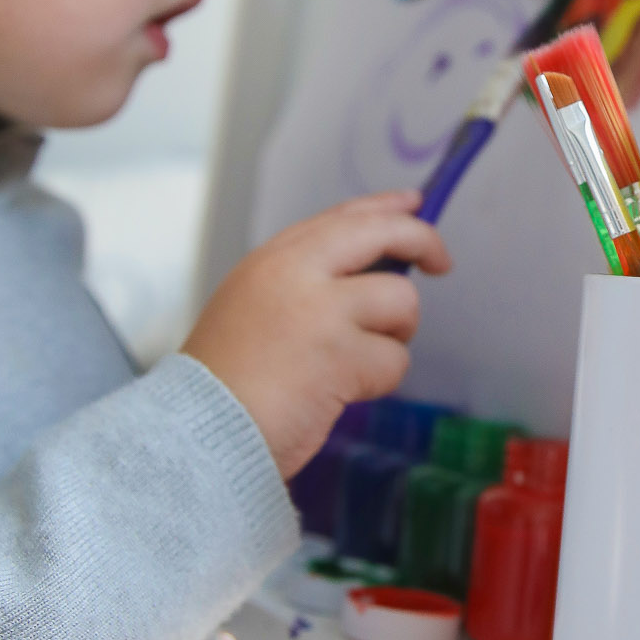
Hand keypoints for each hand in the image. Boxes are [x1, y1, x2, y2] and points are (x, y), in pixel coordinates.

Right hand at [183, 193, 451, 478]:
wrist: (197, 433)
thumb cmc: (226, 384)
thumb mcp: (253, 307)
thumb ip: (305, 281)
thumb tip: (376, 267)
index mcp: (272, 260)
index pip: (342, 217)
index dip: (386, 208)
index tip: (413, 205)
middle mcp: (296, 273)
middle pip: (382, 232)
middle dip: (423, 240)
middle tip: (441, 262)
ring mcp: (320, 311)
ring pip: (400, 301)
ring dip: (393, 336)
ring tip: (353, 363)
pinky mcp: (341, 356)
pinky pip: (395, 360)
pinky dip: (378, 382)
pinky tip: (339, 395)